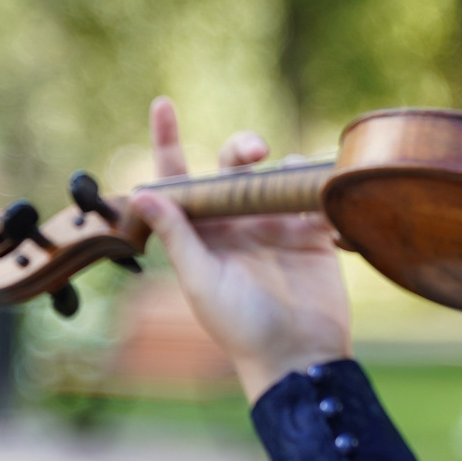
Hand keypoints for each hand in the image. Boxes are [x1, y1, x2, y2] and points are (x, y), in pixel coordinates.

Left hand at [127, 97, 351, 401]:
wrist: (299, 357)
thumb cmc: (241, 327)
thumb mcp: (202, 282)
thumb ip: (178, 236)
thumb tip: (143, 192)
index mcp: (201, 233)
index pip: (179, 178)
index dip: (168, 140)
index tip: (163, 103)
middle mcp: (235, 223)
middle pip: (232, 166)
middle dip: (241, 147)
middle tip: (254, 152)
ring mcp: (274, 226)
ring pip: (274, 172)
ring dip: (279, 163)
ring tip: (287, 178)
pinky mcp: (311, 233)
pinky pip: (312, 191)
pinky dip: (315, 180)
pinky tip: (318, 187)